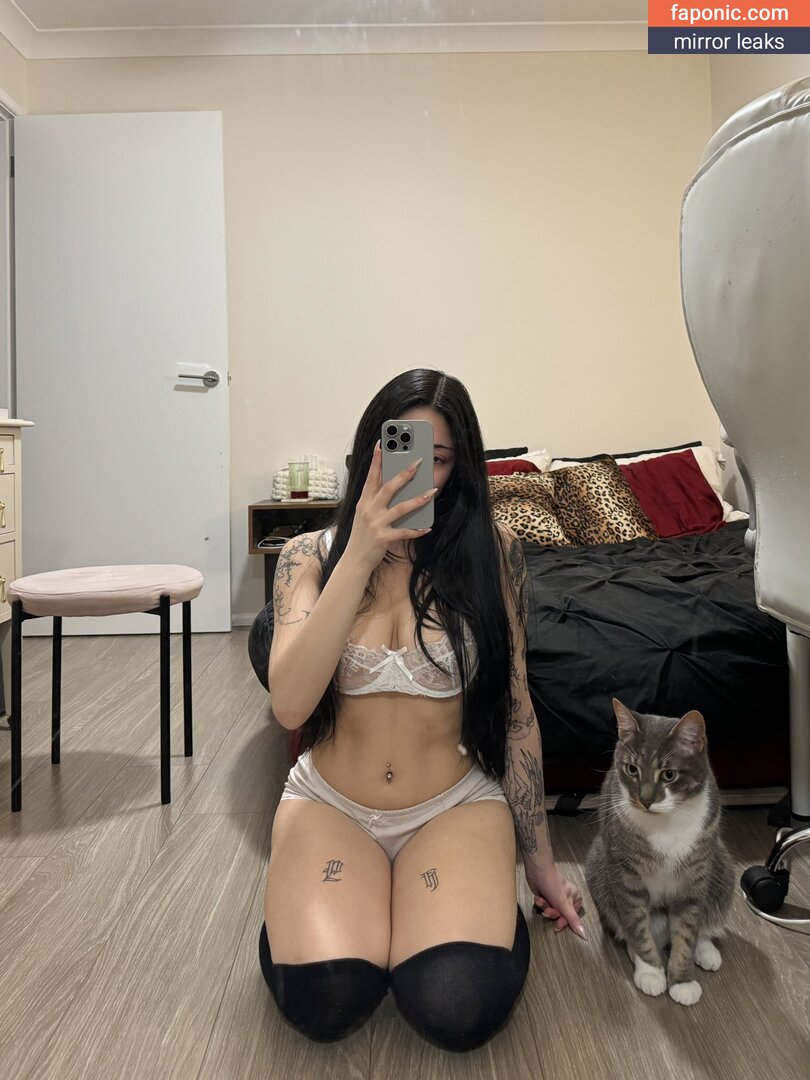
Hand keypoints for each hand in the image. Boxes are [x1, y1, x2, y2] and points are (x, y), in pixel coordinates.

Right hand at [345, 441, 437, 572]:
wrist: (354, 560)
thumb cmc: (361, 536)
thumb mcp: (364, 515)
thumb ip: (375, 501)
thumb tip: (394, 487)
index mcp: (363, 502)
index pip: (370, 477)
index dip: (376, 460)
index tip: (381, 444)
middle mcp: (368, 510)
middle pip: (388, 488)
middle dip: (403, 474)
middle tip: (417, 462)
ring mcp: (376, 524)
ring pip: (400, 508)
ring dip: (418, 499)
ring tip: (432, 491)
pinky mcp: (383, 538)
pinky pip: (404, 532)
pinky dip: (416, 530)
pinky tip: (426, 528)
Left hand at [525, 862, 586, 938]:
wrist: (537, 872)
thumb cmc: (553, 885)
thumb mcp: (564, 905)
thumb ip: (573, 920)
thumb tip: (584, 935)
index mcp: (575, 898)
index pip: (572, 917)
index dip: (563, 921)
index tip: (557, 925)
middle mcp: (567, 898)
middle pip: (560, 915)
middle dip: (552, 912)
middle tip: (548, 909)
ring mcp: (556, 897)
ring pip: (551, 911)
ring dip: (545, 906)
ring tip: (542, 899)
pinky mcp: (546, 896)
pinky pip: (544, 906)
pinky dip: (541, 902)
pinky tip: (538, 897)